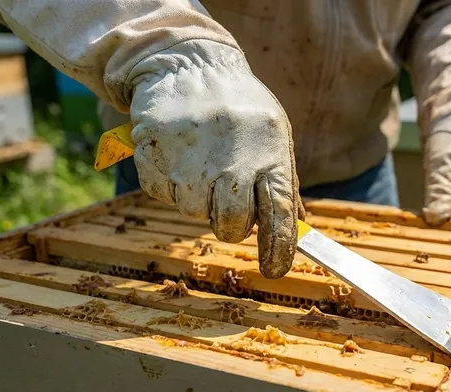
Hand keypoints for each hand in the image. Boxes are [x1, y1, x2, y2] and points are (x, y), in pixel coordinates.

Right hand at [127, 40, 301, 278]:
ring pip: (192, 212)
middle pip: (230, 225)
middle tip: (227, 200)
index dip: (277, 249)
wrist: (191, 63)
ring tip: (202, 162)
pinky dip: (170, 182)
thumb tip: (296, 231)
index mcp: (271, 154)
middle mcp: (232, 159)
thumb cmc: (241, 107)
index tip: (274, 269)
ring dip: (197, 198)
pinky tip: (180, 154)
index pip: (279, 216)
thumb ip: (283, 182)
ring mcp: (191, 157)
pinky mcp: (154, 153)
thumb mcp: (275, 134)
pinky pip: (162, 193)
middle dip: (230, 224)